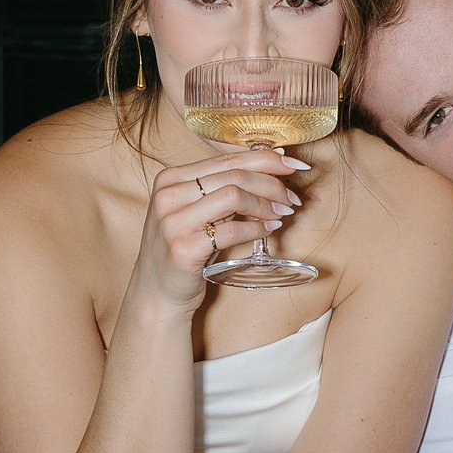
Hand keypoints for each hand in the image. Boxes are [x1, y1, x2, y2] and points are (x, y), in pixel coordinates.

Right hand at [133, 149, 310, 310]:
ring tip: (282, 213)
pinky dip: (257, 228)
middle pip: (233, 175)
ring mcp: (173, 222)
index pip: (227, 159)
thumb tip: (275, 162)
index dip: (266, 159)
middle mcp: (168, 195)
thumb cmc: (186, 248)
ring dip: (266, 204)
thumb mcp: (197, 211)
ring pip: (233, 195)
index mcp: (170, 178)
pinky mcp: (183, 249)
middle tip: (291, 198)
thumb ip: (225, 189)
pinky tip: (269, 230)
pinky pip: (231, 230)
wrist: (158, 293)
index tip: (294, 165)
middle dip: (271, 184)